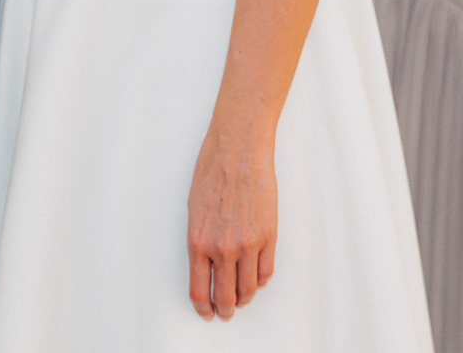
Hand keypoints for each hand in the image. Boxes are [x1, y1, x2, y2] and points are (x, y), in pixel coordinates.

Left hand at [186, 128, 276, 320]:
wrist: (237, 151)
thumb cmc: (212, 172)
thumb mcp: (193, 211)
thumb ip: (200, 241)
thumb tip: (205, 266)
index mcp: (198, 242)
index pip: (199, 290)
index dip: (204, 307)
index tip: (206, 312)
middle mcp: (222, 248)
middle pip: (225, 296)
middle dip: (225, 308)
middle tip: (226, 311)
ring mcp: (247, 244)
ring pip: (248, 289)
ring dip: (244, 298)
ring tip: (241, 298)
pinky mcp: (268, 237)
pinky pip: (266, 271)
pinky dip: (260, 280)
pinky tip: (256, 278)